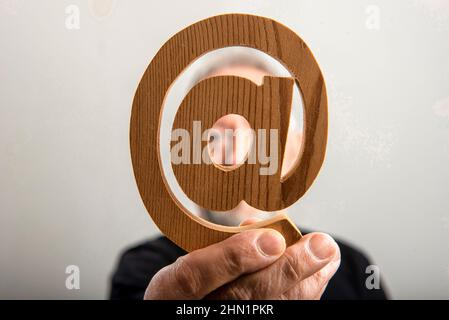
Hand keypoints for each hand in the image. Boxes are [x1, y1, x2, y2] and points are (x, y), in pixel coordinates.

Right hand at [144, 229, 339, 299]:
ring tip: (327, 253)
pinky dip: (304, 294)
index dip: (232, 258)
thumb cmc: (194, 276)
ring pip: (265, 311)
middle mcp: (191, 312)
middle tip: (320, 246)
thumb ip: (217, 236)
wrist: (198, 304)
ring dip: (304, 283)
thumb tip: (253, 207)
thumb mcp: (188, 253)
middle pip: (240, 298)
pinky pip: (281, 315)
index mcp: (167, 291)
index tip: (271, 239)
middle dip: (286, 270)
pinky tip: (319, 272)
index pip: (192, 277)